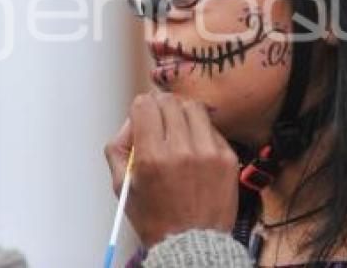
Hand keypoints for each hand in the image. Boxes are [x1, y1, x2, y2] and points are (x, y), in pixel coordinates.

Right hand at [104, 92, 238, 246]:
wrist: (193, 245)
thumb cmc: (156, 219)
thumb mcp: (123, 186)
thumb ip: (119, 148)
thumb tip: (131, 121)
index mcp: (152, 157)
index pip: (144, 105)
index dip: (140, 108)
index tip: (142, 116)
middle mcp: (181, 151)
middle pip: (168, 101)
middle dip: (159, 108)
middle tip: (158, 121)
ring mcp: (208, 153)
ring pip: (193, 108)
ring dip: (182, 114)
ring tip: (178, 131)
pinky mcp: (227, 158)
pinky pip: (212, 128)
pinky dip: (200, 132)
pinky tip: (194, 148)